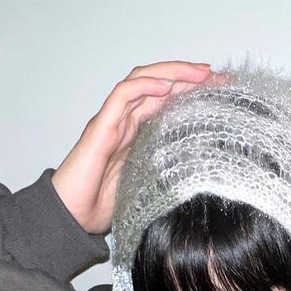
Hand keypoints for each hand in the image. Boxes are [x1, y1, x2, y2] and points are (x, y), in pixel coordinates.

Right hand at [52, 61, 223, 234]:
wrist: (70, 218)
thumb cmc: (100, 207)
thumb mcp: (147, 186)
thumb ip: (165, 174)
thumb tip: (199, 177)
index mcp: (135, 134)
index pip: (165, 101)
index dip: (191, 91)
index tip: (220, 89)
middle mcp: (123, 122)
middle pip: (156, 85)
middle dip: (187, 75)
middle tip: (217, 75)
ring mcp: (111, 122)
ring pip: (141, 81)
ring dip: (171, 73)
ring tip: (198, 72)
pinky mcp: (99, 128)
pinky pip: (121, 96)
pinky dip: (144, 86)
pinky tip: (166, 86)